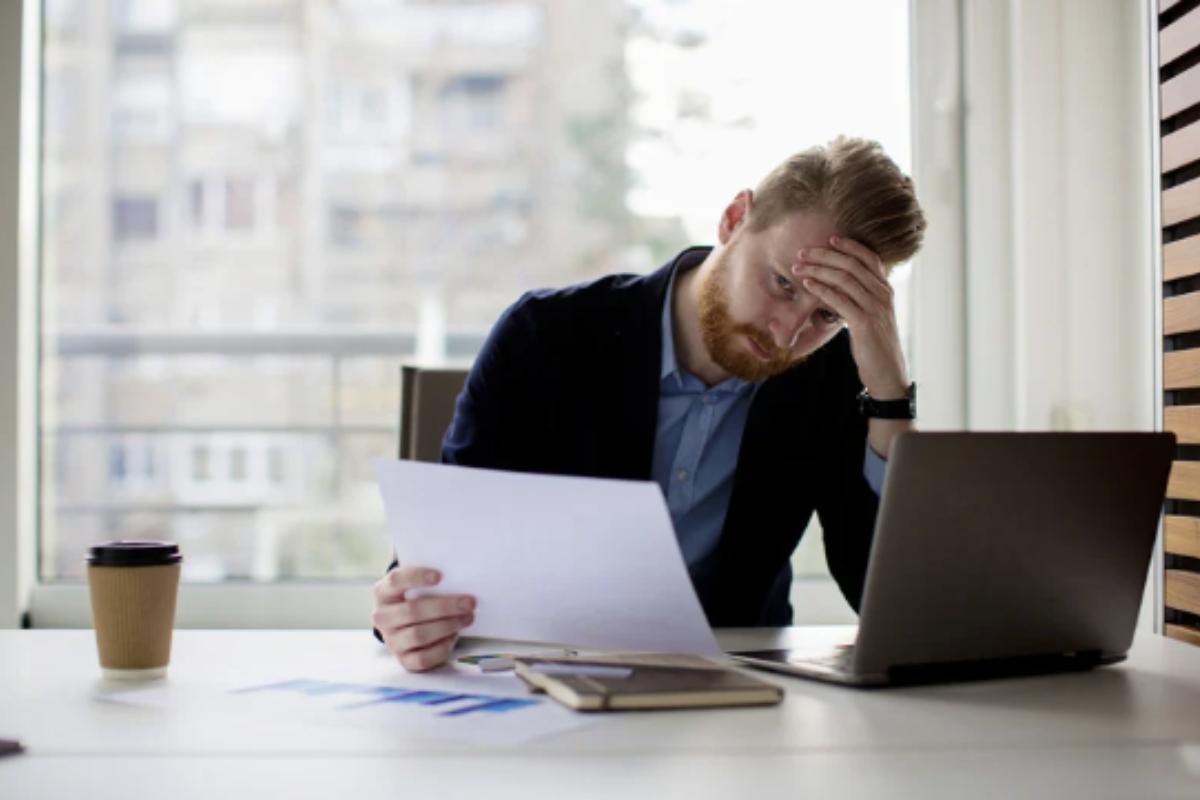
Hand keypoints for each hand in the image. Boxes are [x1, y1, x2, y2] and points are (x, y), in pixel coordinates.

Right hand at [372, 565, 475, 671]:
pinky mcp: (404, 660)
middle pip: (412, 611)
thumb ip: (431, 580)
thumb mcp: (417, 585)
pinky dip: (443, 646)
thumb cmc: (417, 598)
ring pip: (419, 635)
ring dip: (448, 626)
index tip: (440, 576)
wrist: (407, 625)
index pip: (395, 580)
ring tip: (468, 617)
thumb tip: (458, 579)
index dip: (417, 577)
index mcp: (383, 592)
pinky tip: (455, 635)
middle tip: (469, 602)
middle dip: (444, 606)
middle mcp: (382, 617)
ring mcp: (392, 641)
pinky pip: (424, 658)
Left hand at [791, 236, 909, 398]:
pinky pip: (840, 299)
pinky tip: (807, 285)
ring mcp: (875, 308)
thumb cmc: (874, 344)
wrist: (887, 372)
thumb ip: (860, 298)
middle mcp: (882, 294)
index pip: (869, 257)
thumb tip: (838, 285)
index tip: (829, 239)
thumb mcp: (870, 316)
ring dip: (817, 270)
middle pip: (852, 264)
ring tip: (798, 268)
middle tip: (803, 253)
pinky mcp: (864, 323)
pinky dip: (821, 289)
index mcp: (884, 289)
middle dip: (824, 255)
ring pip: (844, 278)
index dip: (849, 245)